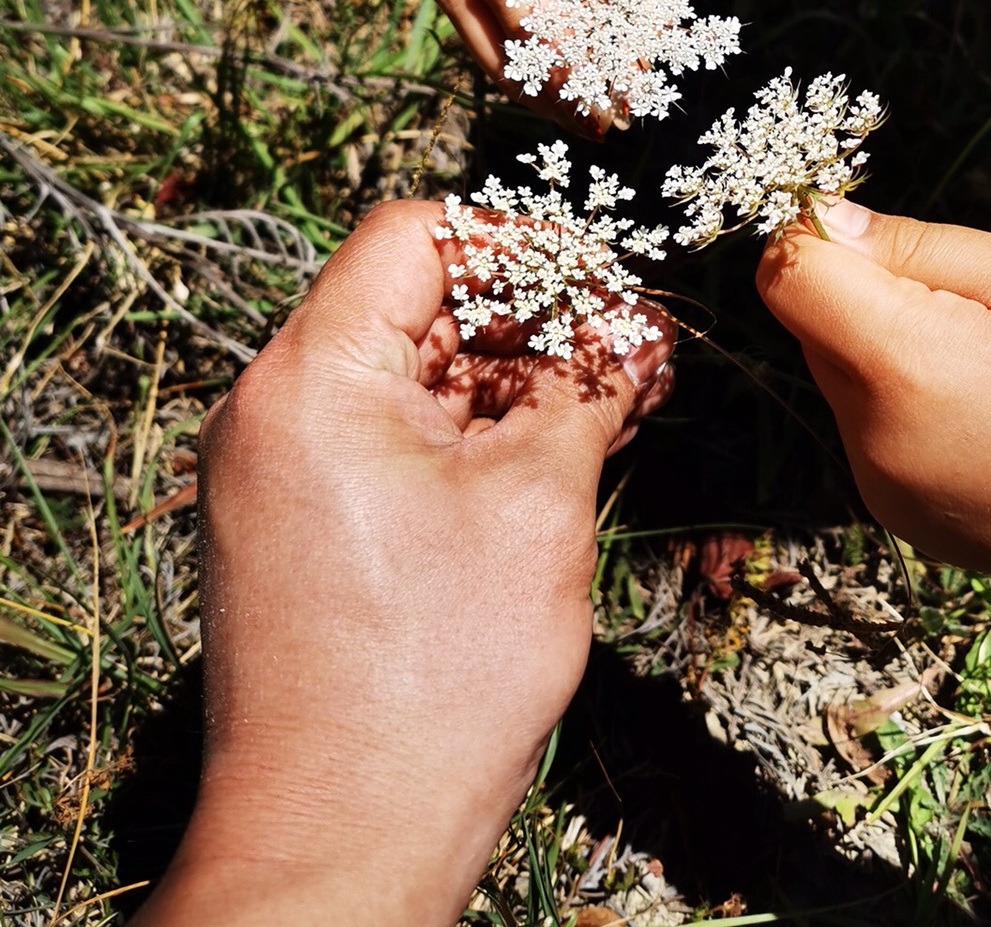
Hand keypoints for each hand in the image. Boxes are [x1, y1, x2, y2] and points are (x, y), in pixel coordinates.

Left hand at [135, 200, 673, 926]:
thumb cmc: (431, 681)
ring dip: (508, 378)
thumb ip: (585, 390)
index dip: (520, 242)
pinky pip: (389, 436)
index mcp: (311, 377)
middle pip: (413, 302)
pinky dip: (469, 434)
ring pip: (409, 373)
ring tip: (610, 403)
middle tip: (629, 349)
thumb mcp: (539, 504)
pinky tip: (553, 455)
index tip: (600, 281)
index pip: (414, 236)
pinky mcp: (297, 522)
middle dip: (530, 316)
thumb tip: (632, 333)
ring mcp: (277, 469)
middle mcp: (273, 408)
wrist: (339, 840)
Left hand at [755, 199, 990, 594]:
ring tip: (990, 364)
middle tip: (968, 304)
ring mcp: (884, 490)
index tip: (868, 230)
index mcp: (904, 366)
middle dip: (864, 296)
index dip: (813, 237)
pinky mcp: (902, 520)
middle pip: (814, 330)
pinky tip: (989, 414)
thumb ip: (911, 245)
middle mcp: (874, 439)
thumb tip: (823, 221)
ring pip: (843, 381)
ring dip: (885, 353)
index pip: (788, 279)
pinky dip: (906, 409)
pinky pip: (872, 435)